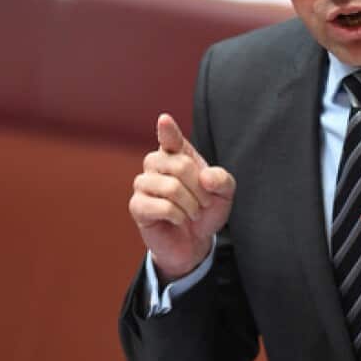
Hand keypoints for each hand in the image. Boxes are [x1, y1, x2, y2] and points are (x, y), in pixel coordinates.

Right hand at [129, 113, 235, 279]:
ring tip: (193, 213)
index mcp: (176, 154)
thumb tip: (205, 177)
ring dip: (190, 205)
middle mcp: (156, 164)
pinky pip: (161, 206)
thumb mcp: (224, 193)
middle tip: (204, 202)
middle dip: (200, 189)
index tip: (165, 120)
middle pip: (180, 166)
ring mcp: (143, 184)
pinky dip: (178, 215)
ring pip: (171, 188)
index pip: (170, 138)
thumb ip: (222, 180)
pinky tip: (178, 220)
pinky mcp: (137, 206)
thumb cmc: (206, 210)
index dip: (168, 130)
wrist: (194, 240)